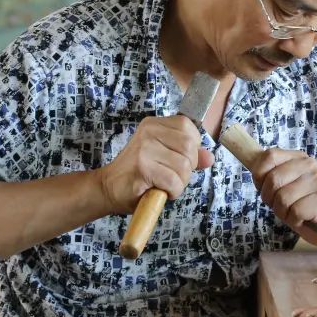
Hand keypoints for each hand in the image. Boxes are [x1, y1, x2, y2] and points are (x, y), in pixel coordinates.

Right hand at [97, 115, 213, 214]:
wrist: (106, 189)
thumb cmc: (137, 175)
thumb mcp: (165, 160)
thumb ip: (188, 156)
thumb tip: (210, 157)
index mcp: (154, 124)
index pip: (188, 127)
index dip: (192, 147)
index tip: (179, 159)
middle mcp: (149, 131)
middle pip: (190, 146)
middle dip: (188, 167)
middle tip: (172, 176)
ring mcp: (145, 148)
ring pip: (184, 165)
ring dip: (180, 182)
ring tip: (164, 184)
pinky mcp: (143, 167)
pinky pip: (174, 181)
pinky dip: (173, 192)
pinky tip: (160, 191)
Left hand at [249, 149, 316, 245]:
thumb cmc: (299, 203)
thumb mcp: (280, 186)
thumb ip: (267, 174)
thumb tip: (251, 164)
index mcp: (298, 157)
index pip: (270, 156)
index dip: (260, 176)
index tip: (267, 188)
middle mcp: (310, 165)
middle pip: (273, 179)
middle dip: (270, 199)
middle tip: (282, 205)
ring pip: (282, 198)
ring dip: (283, 212)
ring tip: (294, 213)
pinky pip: (295, 212)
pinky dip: (294, 220)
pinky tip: (303, 219)